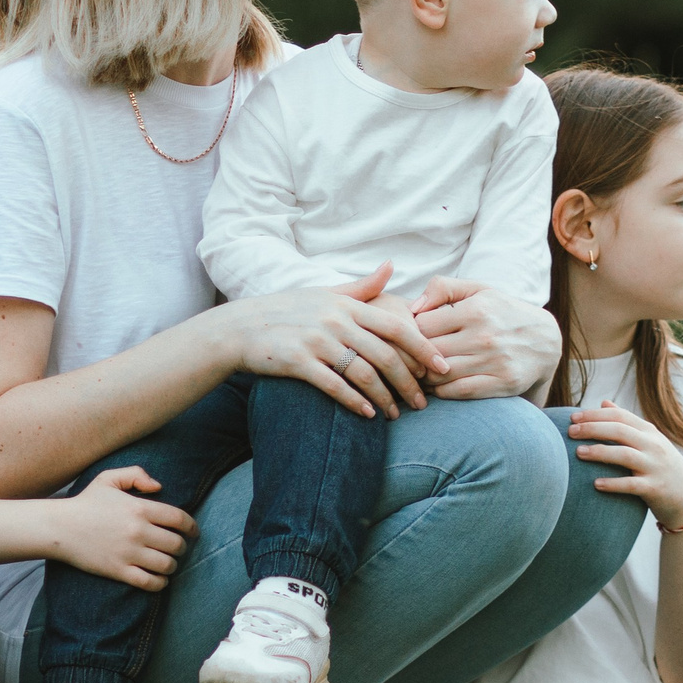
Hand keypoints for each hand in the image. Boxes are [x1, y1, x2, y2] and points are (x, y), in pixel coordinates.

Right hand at [50, 465, 196, 590]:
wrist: (60, 528)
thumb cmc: (86, 503)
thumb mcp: (109, 479)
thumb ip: (137, 475)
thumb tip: (159, 487)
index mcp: (140, 508)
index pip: (179, 519)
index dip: (192, 527)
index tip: (194, 532)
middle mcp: (138, 531)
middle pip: (177, 544)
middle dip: (182, 547)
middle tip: (178, 548)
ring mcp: (129, 553)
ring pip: (167, 565)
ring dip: (173, 565)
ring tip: (168, 563)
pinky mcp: (119, 570)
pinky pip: (150, 583)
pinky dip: (160, 583)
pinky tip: (159, 578)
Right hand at [222, 265, 446, 417]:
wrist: (240, 327)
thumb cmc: (287, 310)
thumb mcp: (325, 293)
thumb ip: (362, 286)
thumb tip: (391, 266)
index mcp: (347, 305)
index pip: (396, 326)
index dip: (423, 348)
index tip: (442, 368)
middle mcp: (335, 321)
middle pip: (385, 354)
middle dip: (409, 382)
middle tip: (423, 403)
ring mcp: (316, 341)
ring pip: (364, 373)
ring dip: (385, 397)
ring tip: (396, 415)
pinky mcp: (298, 361)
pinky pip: (335, 385)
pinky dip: (355, 401)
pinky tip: (368, 414)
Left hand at [411, 278, 561, 399]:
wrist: (546, 341)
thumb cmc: (503, 312)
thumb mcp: (478, 291)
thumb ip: (443, 288)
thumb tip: (414, 307)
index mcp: (477, 310)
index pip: (423, 325)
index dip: (412, 331)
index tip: (412, 336)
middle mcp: (486, 336)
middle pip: (429, 351)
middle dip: (415, 357)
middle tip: (410, 359)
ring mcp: (495, 361)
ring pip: (441, 374)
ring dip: (426, 377)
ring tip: (421, 373)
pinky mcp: (503, 383)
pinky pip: (459, 391)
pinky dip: (443, 391)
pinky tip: (440, 385)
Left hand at [567, 400, 682, 526]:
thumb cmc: (661, 466)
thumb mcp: (649, 441)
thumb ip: (627, 422)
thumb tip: (603, 402)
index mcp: (649, 432)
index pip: (620, 416)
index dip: (595, 414)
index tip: (573, 417)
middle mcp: (653, 446)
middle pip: (620, 431)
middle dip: (593, 428)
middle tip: (570, 431)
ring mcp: (655, 467)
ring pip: (625, 455)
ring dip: (600, 452)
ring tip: (578, 453)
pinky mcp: (655, 488)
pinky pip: (631, 485)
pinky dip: (613, 483)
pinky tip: (595, 484)